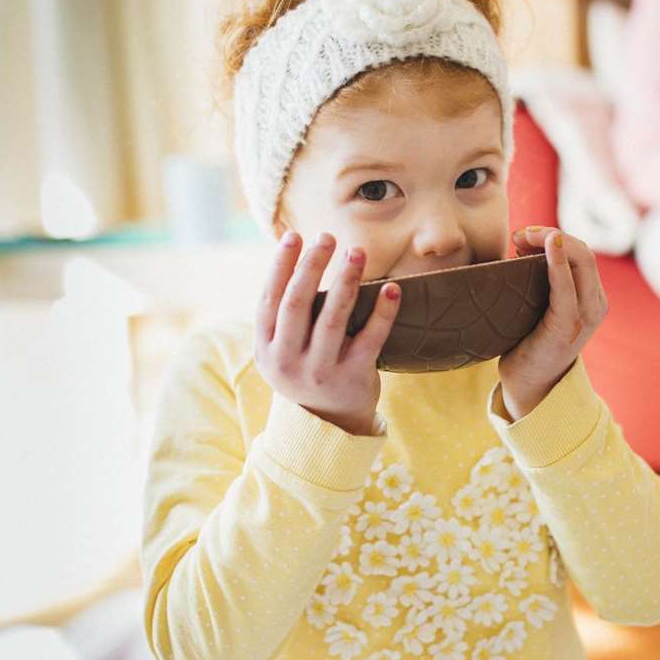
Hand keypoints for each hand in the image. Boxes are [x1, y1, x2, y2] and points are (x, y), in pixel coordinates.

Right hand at [252, 230, 399, 435]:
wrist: (328, 423)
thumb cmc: (306, 367)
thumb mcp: (282, 347)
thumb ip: (283, 313)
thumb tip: (295, 253)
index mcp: (267, 347)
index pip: (270, 299)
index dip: (281, 266)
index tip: (295, 236)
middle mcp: (288, 360)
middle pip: (298, 304)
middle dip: (312, 266)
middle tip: (328, 237)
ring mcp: (320, 371)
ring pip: (333, 319)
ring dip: (346, 281)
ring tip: (357, 252)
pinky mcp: (353, 378)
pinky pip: (370, 340)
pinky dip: (382, 313)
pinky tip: (392, 290)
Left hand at [499, 227, 608, 419]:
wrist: (529, 384)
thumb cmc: (527, 341)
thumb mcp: (539, 305)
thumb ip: (541, 280)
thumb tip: (521, 245)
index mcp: (591, 296)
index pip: (581, 252)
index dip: (554, 235)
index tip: (523, 235)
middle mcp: (595, 303)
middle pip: (583, 251)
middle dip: (551, 234)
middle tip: (520, 234)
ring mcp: (586, 315)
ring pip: (581, 260)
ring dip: (551, 241)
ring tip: (522, 240)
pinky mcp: (568, 326)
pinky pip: (567, 287)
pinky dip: (557, 263)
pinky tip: (547, 247)